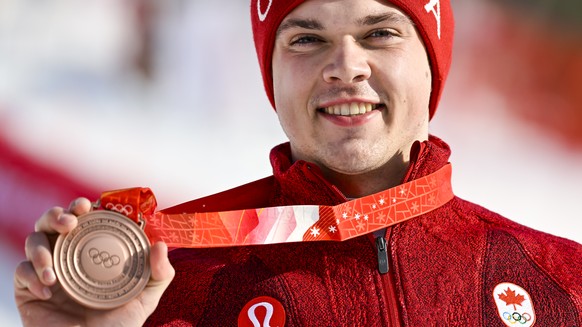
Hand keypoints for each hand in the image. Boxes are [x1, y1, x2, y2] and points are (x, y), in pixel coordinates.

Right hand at [14, 198, 174, 326]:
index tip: (88, 205)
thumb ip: (159, 274)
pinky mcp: (28, 290)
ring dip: (40, 248)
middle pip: (52, 222)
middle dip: (56, 215)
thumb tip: (160, 245)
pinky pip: (20, 271)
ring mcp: (47, 271)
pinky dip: (31, 276)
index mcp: (92, 253)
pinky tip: (48, 291)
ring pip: (33, 240)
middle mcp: (68, 257)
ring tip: (53, 271)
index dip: (82, 207)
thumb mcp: (144, 299)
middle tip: (69, 223)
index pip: (83, 220)